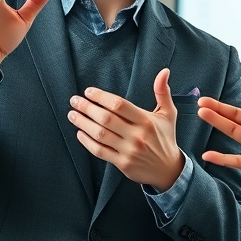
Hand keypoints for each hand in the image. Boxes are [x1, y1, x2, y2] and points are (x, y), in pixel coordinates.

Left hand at [68, 68, 183, 191]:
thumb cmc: (165, 137)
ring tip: (72, 114)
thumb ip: (162, 92)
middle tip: (75, 101)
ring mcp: (129, 151)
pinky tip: (80, 133)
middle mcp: (137, 136)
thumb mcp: (168, 113)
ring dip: (83, 123)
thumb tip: (164, 71)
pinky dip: (87, 142)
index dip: (101, 97)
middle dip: (87, 108)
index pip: (119, 105)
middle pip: (106, 119)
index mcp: (147, 121)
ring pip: (100, 135)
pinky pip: (100, 151)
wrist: (168, 169)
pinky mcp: (122, 164)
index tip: (89, 92)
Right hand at [198, 97, 240, 188]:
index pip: (240, 116)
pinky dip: (225, 159)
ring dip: (219, 124)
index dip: (224, 108)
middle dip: (217, 112)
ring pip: (236, 135)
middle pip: (234, 123)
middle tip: (198, 103)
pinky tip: (209, 156)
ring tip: (201, 114)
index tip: (207, 100)